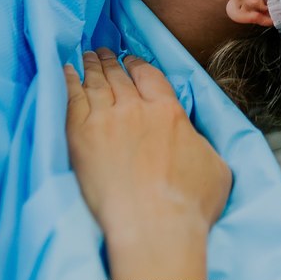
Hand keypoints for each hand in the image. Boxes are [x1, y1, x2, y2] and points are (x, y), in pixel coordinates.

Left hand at [65, 49, 231, 241]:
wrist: (153, 228)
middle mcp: (136, 108)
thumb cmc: (189, 206)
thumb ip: (200, 142)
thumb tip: (192, 138)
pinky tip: (65, 71)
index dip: (137, 65)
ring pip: (96, 82)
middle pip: (119, 75)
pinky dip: (68, 81)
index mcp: (169, 111)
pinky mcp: (81, 135)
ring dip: (90, 65)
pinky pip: (72, 98)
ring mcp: (106, 119)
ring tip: (86, 56)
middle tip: (102, 51)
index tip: (130, 60)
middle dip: (111, 61)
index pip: (149, 75)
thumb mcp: (215, 166)